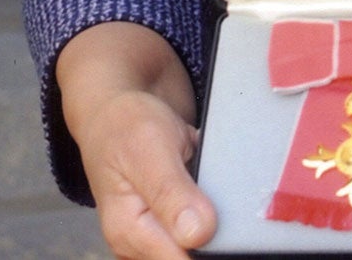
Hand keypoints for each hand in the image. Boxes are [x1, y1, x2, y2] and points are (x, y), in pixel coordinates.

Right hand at [58, 23, 216, 256]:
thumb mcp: (149, 150)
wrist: (118, 107)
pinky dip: (215, 208)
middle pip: (193, 254)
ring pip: (202, 241)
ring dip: (219, 218)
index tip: (232, 221)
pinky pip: (201, 226)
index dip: (211, 247)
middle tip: (222, 188)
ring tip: (215, 181)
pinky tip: (213, 185)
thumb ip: (171, 194)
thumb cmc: (126, 124)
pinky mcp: (172, 222)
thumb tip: (197, 236)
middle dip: (217, 230)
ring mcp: (156, 234)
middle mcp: (139, 242)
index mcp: (129, 232)